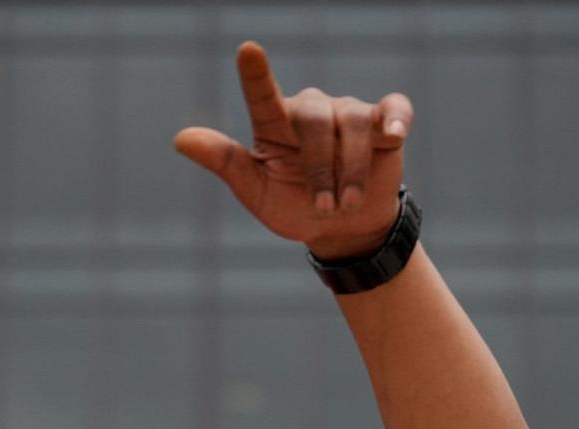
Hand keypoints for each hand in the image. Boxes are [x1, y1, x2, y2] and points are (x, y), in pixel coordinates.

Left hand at [174, 41, 412, 258]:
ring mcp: (349, 113)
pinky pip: (394, 109)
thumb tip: (181, 138)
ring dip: (350, 171)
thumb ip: (226, 163)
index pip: (263, 94)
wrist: (341, 228)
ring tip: (345, 202)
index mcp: (276, 125)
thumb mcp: (257, 194)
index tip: (248, 51)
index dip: (256, 74)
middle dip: (321, 166)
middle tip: (323, 205)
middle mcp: (312, 111)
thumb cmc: (294, 208)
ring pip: (354, 124)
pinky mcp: (384, 124)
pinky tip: (395, 134)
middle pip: (317, 118)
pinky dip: (397, 118)